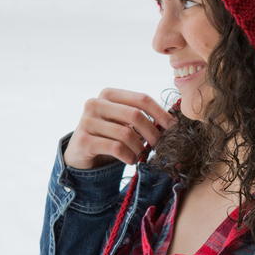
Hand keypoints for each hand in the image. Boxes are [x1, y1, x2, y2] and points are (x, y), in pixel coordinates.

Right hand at [63, 87, 177, 168]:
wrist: (81, 154)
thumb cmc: (110, 136)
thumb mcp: (125, 123)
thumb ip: (143, 118)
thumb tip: (172, 123)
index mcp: (109, 94)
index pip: (142, 99)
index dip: (161, 113)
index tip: (173, 128)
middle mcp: (95, 104)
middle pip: (135, 115)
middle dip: (152, 133)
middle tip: (159, 146)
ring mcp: (86, 121)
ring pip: (126, 134)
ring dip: (139, 148)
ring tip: (141, 155)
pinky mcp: (83, 140)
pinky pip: (116, 148)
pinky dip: (129, 156)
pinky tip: (131, 160)